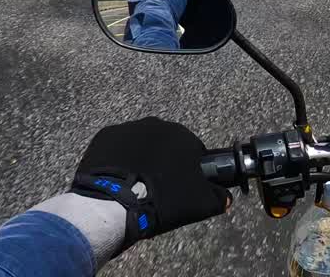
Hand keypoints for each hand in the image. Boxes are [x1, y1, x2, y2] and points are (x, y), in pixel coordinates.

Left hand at [70, 117, 229, 246]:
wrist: (114, 205)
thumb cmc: (161, 200)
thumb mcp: (199, 204)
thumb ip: (218, 197)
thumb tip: (225, 197)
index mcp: (182, 134)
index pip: (192, 150)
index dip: (188, 169)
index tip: (181, 186)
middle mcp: (157, 124)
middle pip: (165, 144)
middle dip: (164, 161)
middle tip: (158, 187)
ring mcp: (128, 128)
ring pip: (140, 143)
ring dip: (141, 158)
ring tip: (135, 184)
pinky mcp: (105, 136)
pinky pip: (117, 147)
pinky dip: (119, 159)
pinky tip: (118, 177)